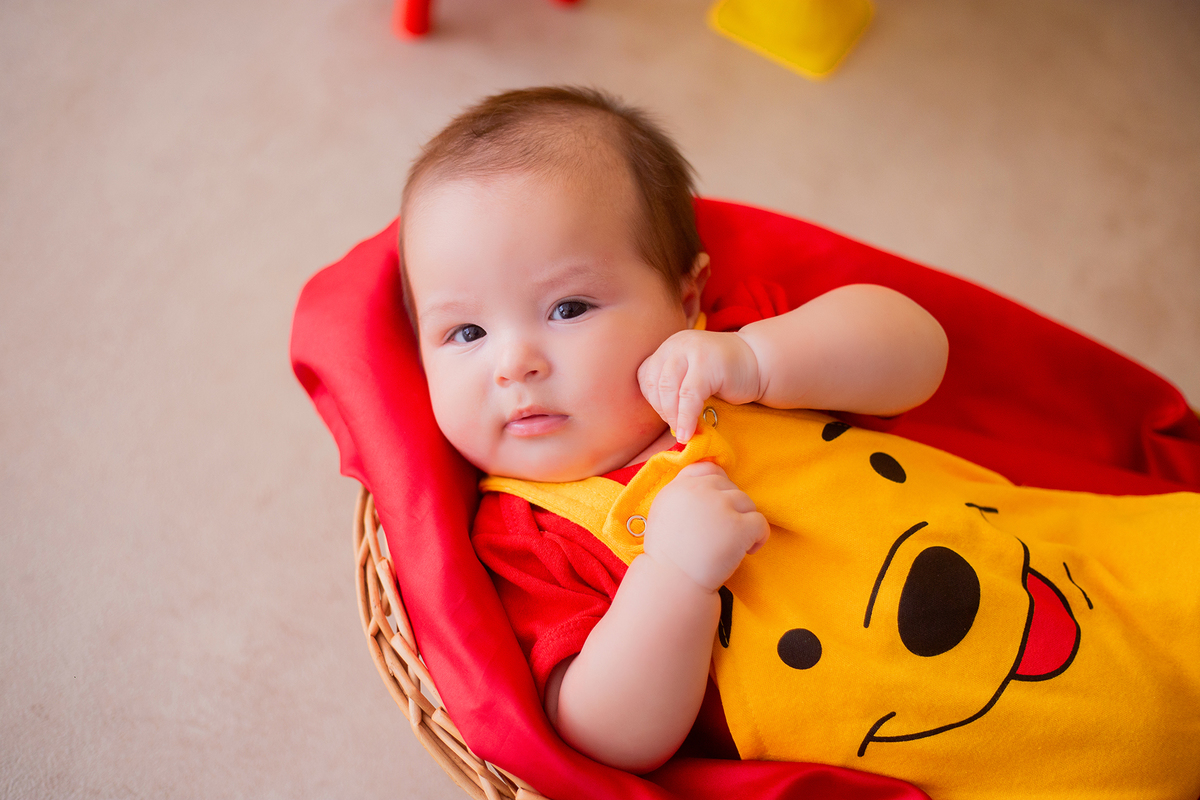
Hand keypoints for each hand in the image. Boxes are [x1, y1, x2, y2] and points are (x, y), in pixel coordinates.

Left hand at [637, 330, 761, 442]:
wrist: (759, 362)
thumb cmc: (724, 376)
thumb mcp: (690, 375)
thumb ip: (673, 388)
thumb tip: (661, 419)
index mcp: (669, 347)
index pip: (646, 376)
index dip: (652, 401)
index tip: (668, 417)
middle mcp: (677, 345)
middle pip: (656, 384)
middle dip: (663, 411)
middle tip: (676, 427)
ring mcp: (692, 351)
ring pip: (669, 390)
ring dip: (673, 417)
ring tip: (682, 432)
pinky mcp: (707, 364)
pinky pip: (689, 397)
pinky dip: (686, 418)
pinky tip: (689, 432)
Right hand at [643, 461, 768, 591]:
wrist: (673, 583)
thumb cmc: (669, 556)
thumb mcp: (664, 513)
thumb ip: (684, 493)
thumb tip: (713, 479)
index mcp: (679, 487)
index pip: (709, 469)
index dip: (718, 486)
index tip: (718, 507)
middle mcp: (699, 491)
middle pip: (730, 487)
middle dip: (732, 508)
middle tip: (723, 533)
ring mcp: (720, 506)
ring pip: (748, 503)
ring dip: (744, 522)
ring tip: (733, 545)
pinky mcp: (738, 526)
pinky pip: (761, 523)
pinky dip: (759, 538)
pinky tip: (747, 552)